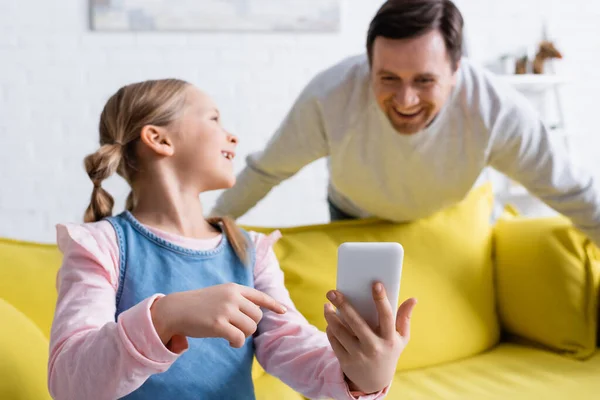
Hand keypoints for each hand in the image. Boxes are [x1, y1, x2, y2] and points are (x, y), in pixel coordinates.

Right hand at [151, 283, 286, 347]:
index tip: (283, 311)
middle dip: (250, 326)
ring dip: (243, 335)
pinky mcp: (218, 324)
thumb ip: (237, 300)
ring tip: (231, 333)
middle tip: (236, 328)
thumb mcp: (220, 294)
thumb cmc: (198, 305)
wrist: (175, 309)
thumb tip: (255, 315)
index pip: (260, 296)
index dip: (273, 305)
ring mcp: (225, 309)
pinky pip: (239, 338)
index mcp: (234, 288)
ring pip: (250, 328)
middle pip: (257, 316)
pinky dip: (236, 343)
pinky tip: (228, 341)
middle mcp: (232, 296)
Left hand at [324, 283, 416, 393]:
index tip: (376, 284)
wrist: (375, 381)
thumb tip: (413, 299)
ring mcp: (359, 355)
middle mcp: (374, 347)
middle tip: (332, 292)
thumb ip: (405, 318)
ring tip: (327, 305)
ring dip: (330, 316)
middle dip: (343, 305)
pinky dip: (330, 329)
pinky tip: (329, 320)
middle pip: (356, 322)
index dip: (382, 300)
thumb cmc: (389, 351)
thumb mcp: (401, 338)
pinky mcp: (345, 361)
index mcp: (390, 339)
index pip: (387, 316)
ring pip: (340, 331)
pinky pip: (334, 341)